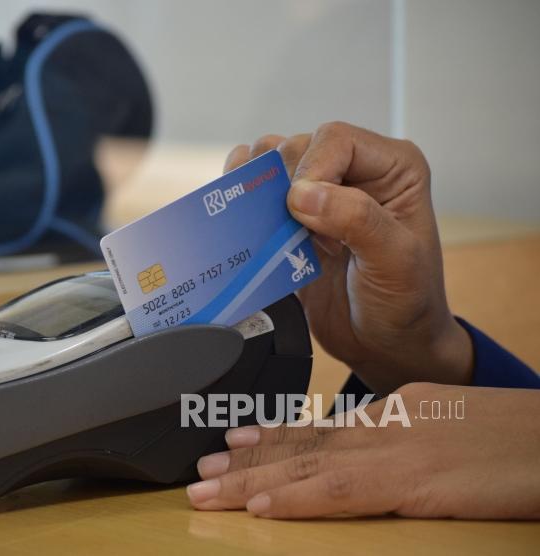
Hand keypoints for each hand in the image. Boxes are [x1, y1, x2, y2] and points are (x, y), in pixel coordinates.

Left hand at [187, 383, 539, 518]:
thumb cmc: (518, 439)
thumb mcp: (454, 430)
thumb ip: (407, 441)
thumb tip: (374, 460)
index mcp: (396, 412)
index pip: (321, 429)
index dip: (272, 437)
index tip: (234, 441)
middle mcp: (386, 425)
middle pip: (303, 446)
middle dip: (248, 461)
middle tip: (200, 470)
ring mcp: (398, 450)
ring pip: (308, 468)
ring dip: (253, 480)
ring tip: (207, 488)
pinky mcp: (417, 482)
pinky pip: (343, 492)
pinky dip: (297, 499)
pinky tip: (262, 507)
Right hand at [224, 122, 471, 393]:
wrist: (385, 347)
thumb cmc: (406, 305)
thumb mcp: (396, 263)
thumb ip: (358, 220)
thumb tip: (302, 193)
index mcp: (393, 168)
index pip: (335, 140)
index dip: (312, 170)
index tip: (303, 215)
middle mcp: (355, 172)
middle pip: (297, 148)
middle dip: (282, 186)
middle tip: (289, 229)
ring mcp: (322, 194)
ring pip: (271, 163)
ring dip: (257, 191)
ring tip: (264, 225)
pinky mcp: (294, 219)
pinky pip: (256, 192)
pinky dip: (242, 204)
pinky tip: (248, 225)